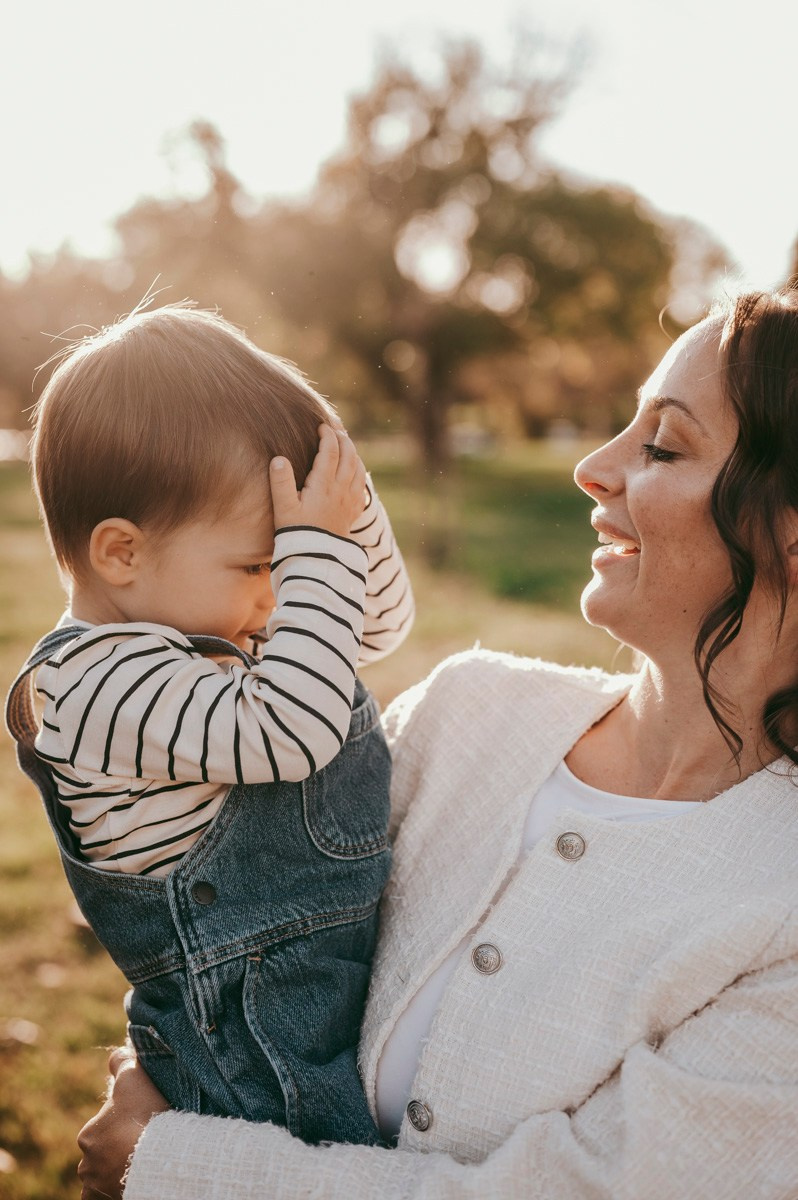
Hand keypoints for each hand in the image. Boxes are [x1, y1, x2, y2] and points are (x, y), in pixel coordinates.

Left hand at [77, 1046, 169, 1198]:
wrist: (159, 1158)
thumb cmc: (145, 1115)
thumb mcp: (133, 1076)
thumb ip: (121, 1062)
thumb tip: (117, 1053)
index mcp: (88, 1134)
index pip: (102, 1126)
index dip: (123, 1122)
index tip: (141, 1121)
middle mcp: (86, 1163)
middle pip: (102, 1152)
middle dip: (117, 1147)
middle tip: (143, 1141)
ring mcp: (96, 1185)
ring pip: (102, 1176)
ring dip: (115, 1169)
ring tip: (140, 1162)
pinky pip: (103, 1196)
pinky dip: (113, 1190)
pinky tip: (129, 1181)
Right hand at [270, 424, 366, 537]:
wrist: (317, 560)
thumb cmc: (296, 533)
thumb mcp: (283, 508)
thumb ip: (280, 483)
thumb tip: (278, 459)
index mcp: (323, 486)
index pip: (330, 452)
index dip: (327, 436)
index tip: (321, 427)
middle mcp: (340, 491)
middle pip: (349, 457)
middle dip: (344, 440)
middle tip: (335, 431)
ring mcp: (349, 502)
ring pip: (358, 470)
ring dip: (354, 455)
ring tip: (346, 446)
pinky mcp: (352, 513)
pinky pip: (361, 488)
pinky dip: (359, 474)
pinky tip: (354, 473)